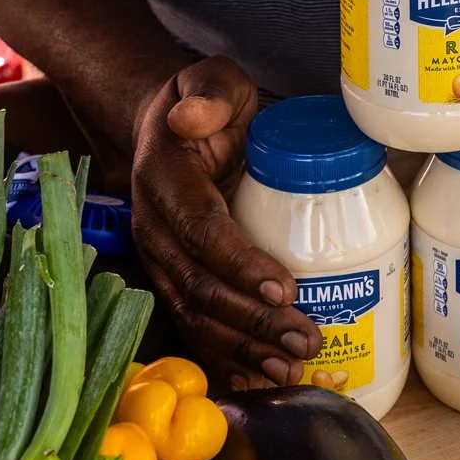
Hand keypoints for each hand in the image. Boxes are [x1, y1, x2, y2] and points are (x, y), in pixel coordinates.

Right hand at [130, 57, 321, 389]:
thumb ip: (210, 93)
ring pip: (196, 315)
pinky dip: (225, 357)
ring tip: (292, 368)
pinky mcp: (170, 280)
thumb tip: (192, 116)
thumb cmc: (203, 102)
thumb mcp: (210, 79)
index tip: (284, 289)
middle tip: (305, 339)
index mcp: (163, 179)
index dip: (240, 263)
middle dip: (254, 321)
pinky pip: (193, 326)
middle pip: (201, 285)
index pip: (201, 230)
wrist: (164, 125)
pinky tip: (259, 380)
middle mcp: (153, 228)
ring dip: (244, 348)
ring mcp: (158, 260)